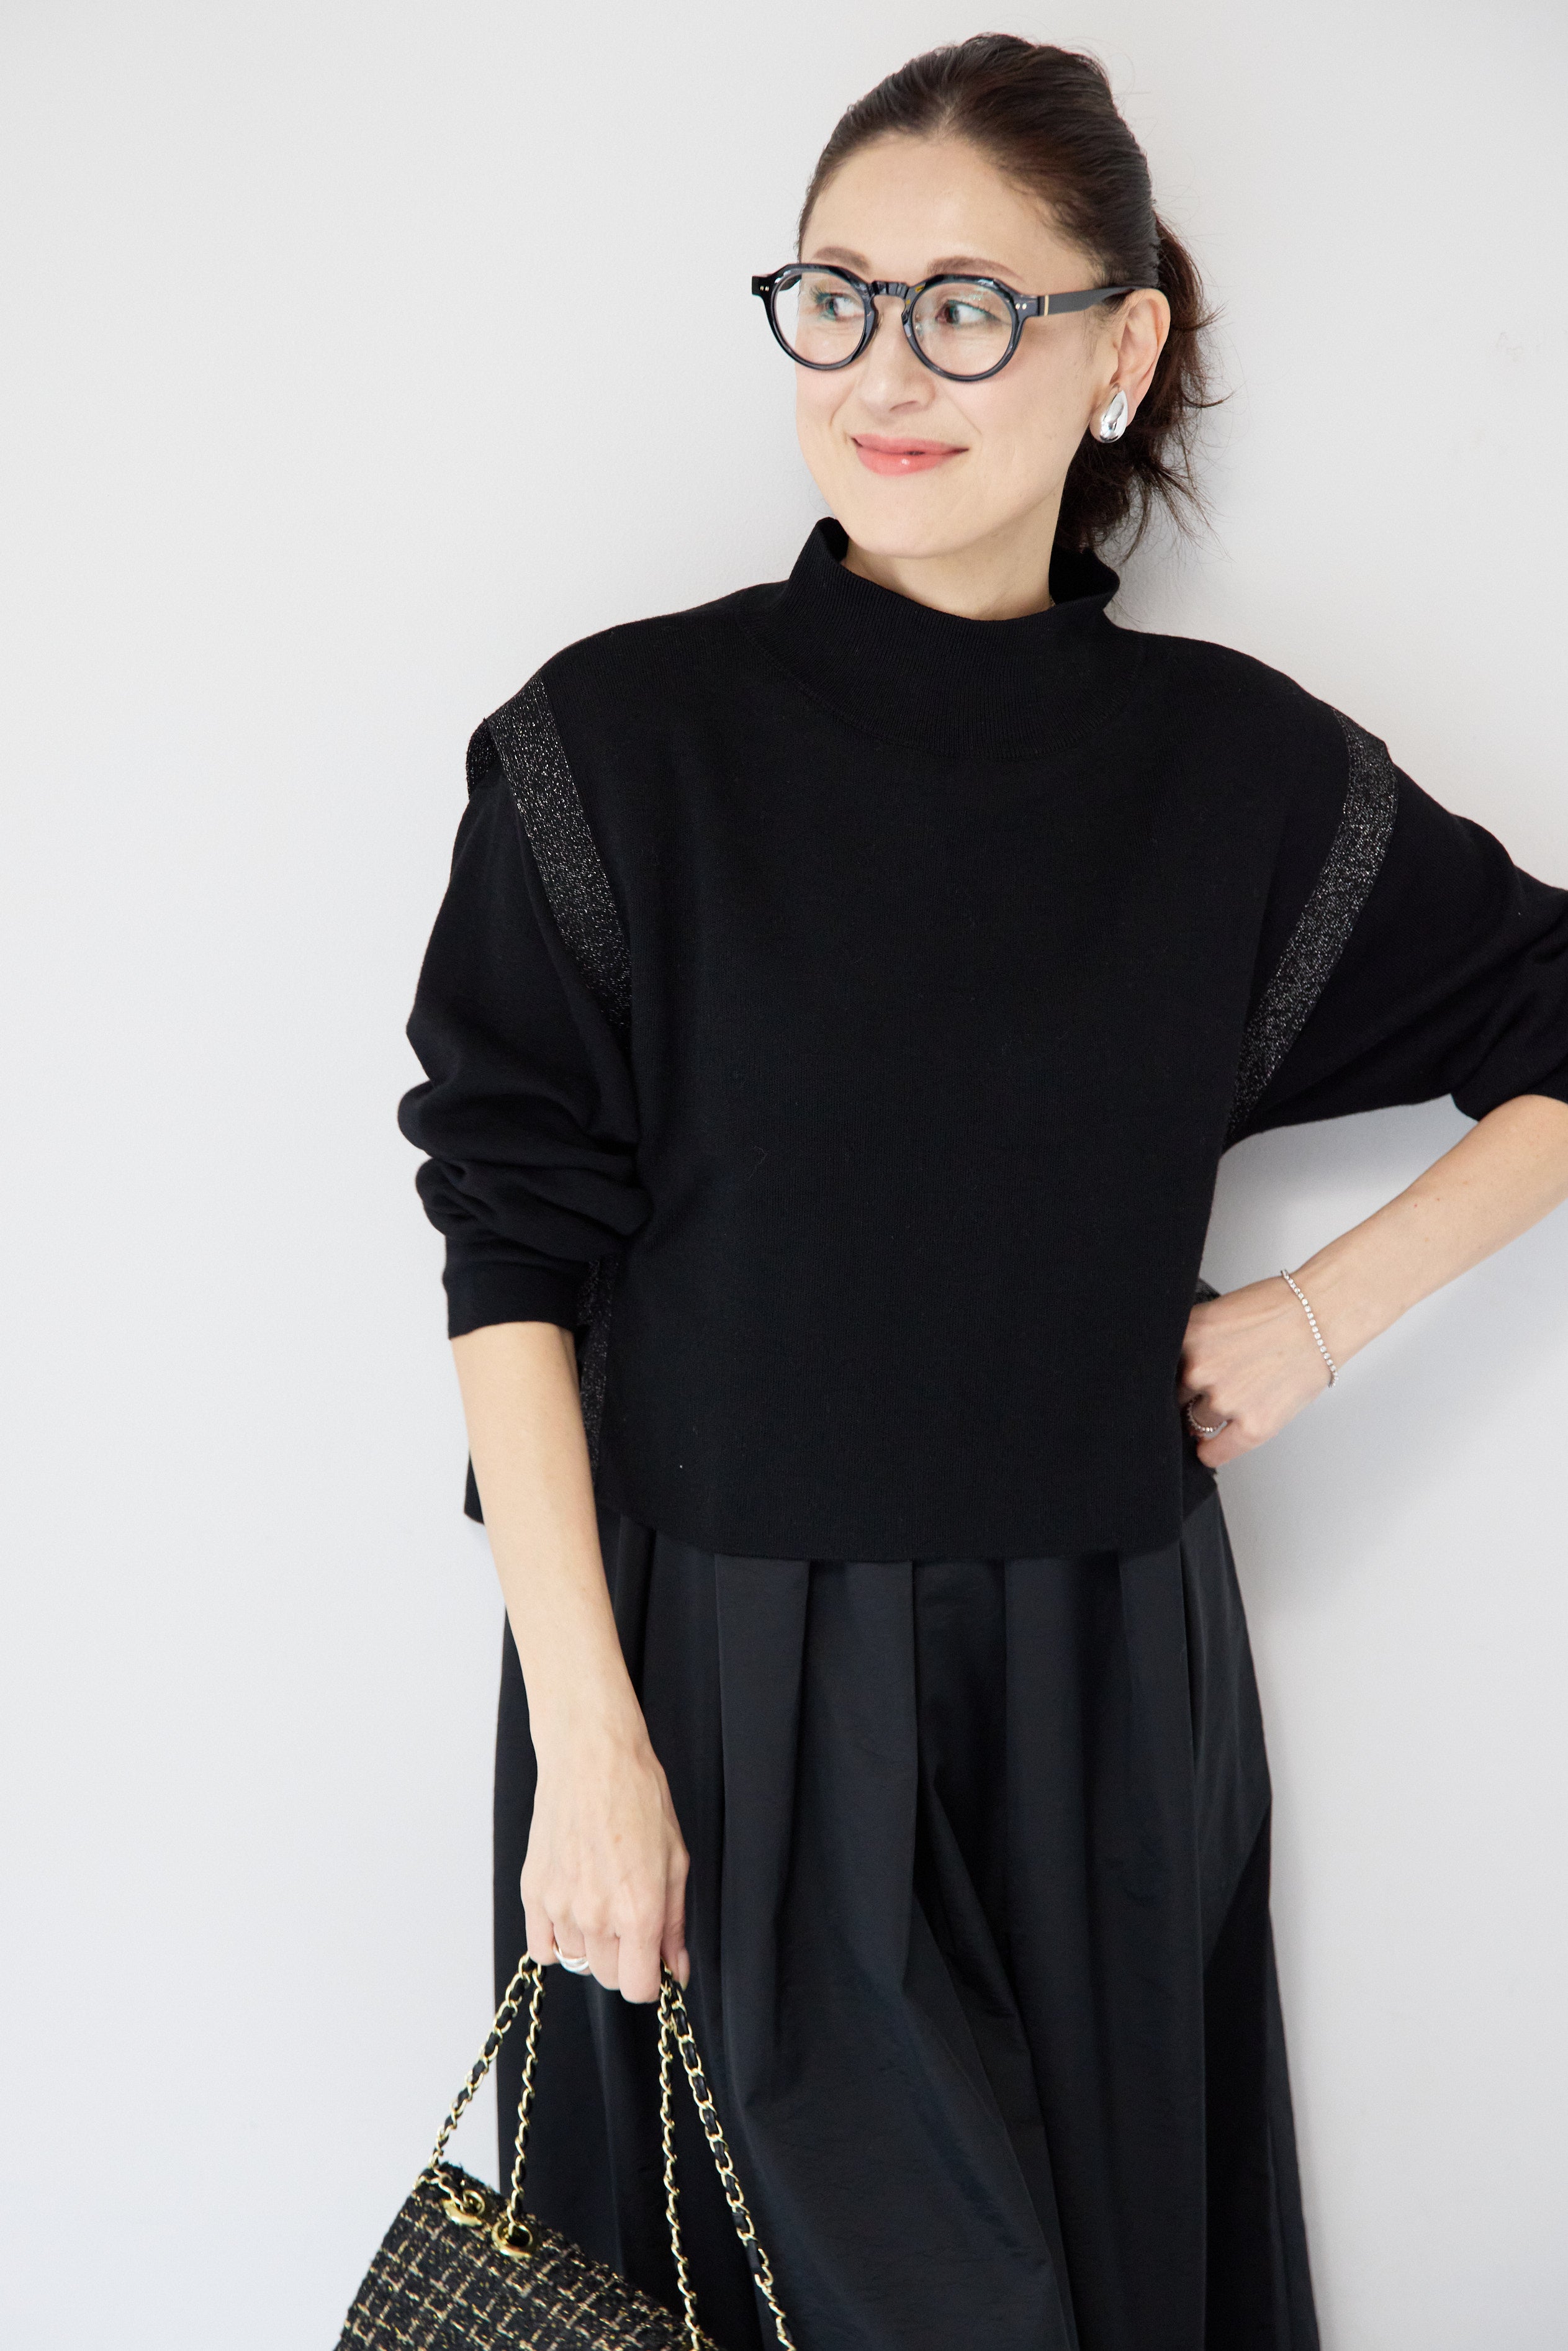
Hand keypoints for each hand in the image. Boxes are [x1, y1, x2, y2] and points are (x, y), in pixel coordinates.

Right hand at [521, 1709, 689, 2003]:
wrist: (591, 1758)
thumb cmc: (638, 1798)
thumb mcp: (676, 1860)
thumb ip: (675, 1924)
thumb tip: (676, 1970)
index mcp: (639, 1912)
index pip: (639, 1989)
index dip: (651, 1980)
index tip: (654, 1962)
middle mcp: (596, 1917)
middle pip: (609, 1978)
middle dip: (625, 1960)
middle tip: (631, 1922)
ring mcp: (559, 1906)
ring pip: (577, 1961)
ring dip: (592, 1945)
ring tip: (601, 1900)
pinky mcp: (533, 1891)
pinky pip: (542, 1947)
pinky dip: (558, 1939)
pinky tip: (573, 1909)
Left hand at [1176, 1273, 1334, 1467]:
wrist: (1321, 1318)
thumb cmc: (1277, 1310)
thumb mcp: (1216, 1314)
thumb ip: (1190, 1343)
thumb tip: (1172, 1370)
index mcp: (1187, 1338)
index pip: (1155, 1371)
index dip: (1163, 1378)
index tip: (1166, 1384)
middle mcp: (1199, 1370)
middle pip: (1172, 1398)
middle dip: (1186, 1395)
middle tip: (1206, 1389)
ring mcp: (1225, 1400)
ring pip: (1193, 1423)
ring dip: (1203, 1419)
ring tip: (1226, 1403)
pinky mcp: (1251, 1425)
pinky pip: (1213, 1452)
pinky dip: (1209, 1451)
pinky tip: (1209, 1445)